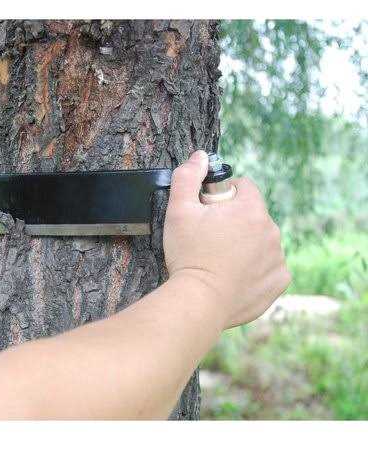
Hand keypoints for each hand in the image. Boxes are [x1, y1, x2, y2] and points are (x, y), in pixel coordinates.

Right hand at [163, 150, 290, 329]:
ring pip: (261, 240)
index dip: (222, 196)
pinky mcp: (278, 282)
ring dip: (245, 244)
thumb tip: (200, 156)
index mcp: (251, 210)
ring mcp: (278, 258)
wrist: (199, 302)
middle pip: (253, 214)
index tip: (207, 213)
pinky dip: (254, 268)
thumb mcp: (178, 211)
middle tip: (209, 240)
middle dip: (233, 221)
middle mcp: (272, 231)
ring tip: (219, 260)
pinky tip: (233, 276)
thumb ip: (188, 177)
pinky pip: (269, 266)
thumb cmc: (188, 255)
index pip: (243, 186)